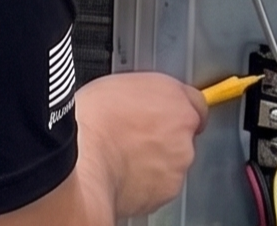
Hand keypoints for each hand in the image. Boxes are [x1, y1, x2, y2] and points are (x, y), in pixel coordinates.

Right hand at [75, 72, 208, 217]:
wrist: (81, 162)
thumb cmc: (89, 122)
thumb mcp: (115, 85)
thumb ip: (143, 94)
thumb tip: (143, 101)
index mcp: (173, 98)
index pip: (195, 101)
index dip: (176, 109)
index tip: (168, 114)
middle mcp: (183, 132)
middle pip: (184, 134)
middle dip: (164, 136)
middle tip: (132, 136)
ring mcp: (178, 164)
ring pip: (173, 162)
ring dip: (155, 161)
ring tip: (121, 157)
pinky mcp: (168, 191)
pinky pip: (160, 186)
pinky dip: (146, 183)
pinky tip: (121, 174)